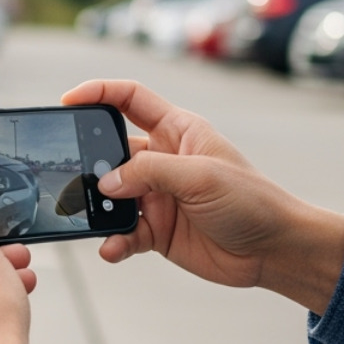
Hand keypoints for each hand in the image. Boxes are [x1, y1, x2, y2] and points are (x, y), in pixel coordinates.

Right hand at [62, 80, 343, 314]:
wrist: (275, 250)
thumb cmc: (252, 201)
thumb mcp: (201, 176)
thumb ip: (150, 172)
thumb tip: (105, 182)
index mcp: (177, 130)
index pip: (130, 99)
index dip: (98, 93)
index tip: (68, 101)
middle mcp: (163, 160)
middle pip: (111, 150)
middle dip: (89, 161)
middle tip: (71, 175)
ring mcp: (158, 196)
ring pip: (111, 195)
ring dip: (98, 207)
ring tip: (91, 217)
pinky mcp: (157, 230)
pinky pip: (123, 232)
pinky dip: (113, 240)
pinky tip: (112, 248)